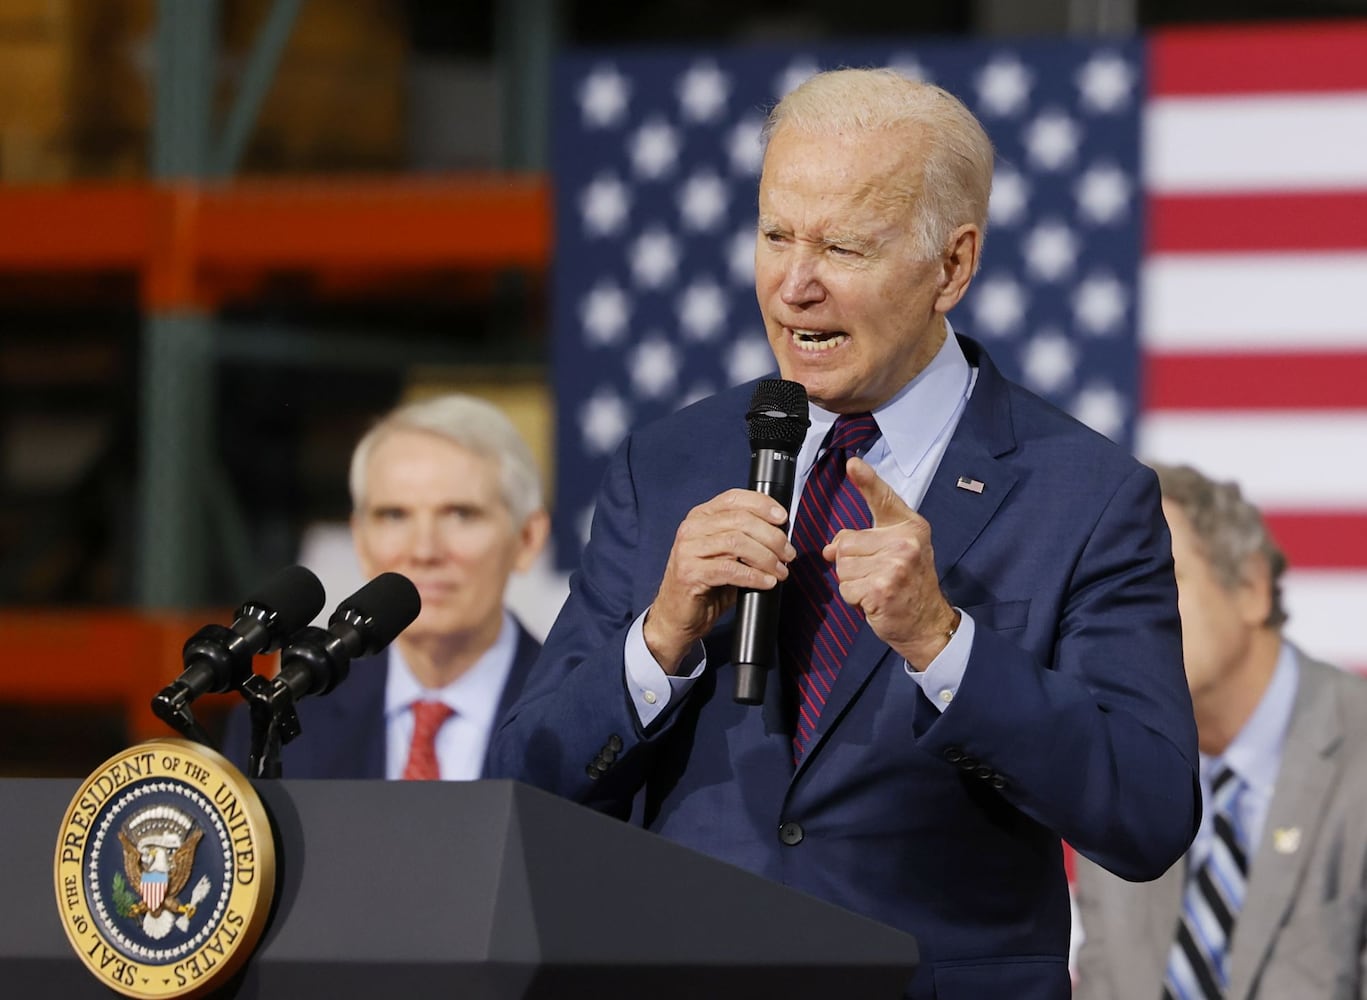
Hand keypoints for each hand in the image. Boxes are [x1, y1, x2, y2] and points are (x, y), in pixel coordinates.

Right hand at [644, 489, 795, 673]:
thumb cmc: (706, 584)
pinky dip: (754, 576)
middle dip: (772, 537)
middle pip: (740, 520)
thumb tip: (780, 533)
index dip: (762, 504)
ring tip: (780, 571)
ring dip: (766, 557)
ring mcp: (687, 550)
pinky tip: (767, 582)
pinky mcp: (689, 574)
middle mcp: (692, 528)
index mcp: (701, 517)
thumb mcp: (726, 554)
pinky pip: (729, 570)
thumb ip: (745, 538)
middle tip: (788, 554)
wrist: (677, 616)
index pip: (734, 498)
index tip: (783, 519)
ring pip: (737, 543)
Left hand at [825, 457, 959, 669]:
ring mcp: (895, 565)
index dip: (867, 480)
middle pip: (845, 542)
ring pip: (842, 566)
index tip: (853, 464)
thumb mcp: (895, 553)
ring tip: (876, 587)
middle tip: (876, 575)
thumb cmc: (910, 586)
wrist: (928, 623)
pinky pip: (846, 588)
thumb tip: (830, 549)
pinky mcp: (881, 588)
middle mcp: (905, 542)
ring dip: (852, 582)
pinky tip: (874, 601)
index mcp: (909, 527)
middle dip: (851, 563)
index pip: (883, 498)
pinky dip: (854, 599)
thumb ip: (863, 541)